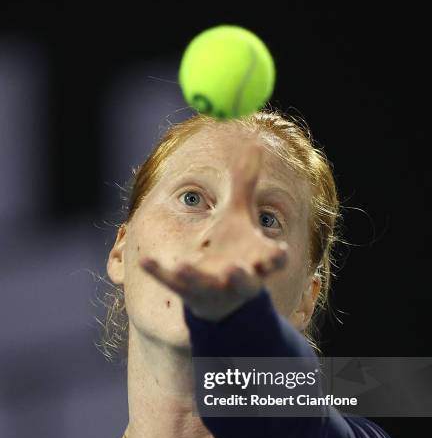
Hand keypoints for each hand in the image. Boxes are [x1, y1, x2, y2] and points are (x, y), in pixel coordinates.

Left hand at [139, 140, 288, 320]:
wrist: (219, 294)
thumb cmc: (235, 249)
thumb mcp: (240, 215)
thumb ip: (246, 185)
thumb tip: (254, 143)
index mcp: (257, 260)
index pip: (272, 261)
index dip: (276, 258)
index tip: (279, 253)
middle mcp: (238, 277)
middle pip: (244, 281)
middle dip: (240, 276)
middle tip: (236, 270)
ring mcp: (212, 287)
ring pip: (206, 285)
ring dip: (196, 276)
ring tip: (185, 266)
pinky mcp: (187, 291)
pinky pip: (172, 283)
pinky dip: (159, 272)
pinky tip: (145, 260)